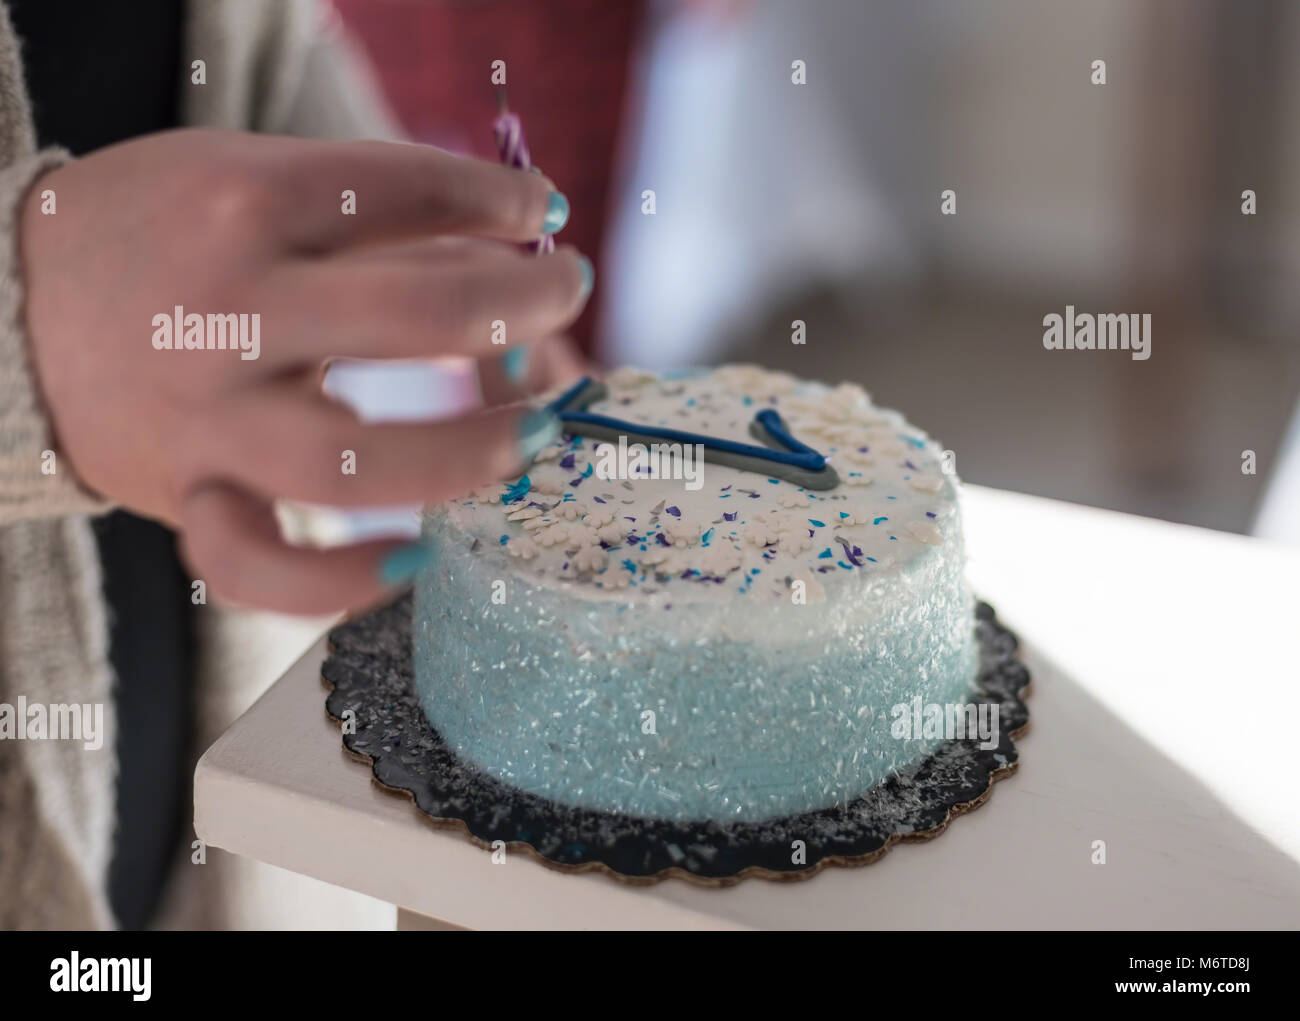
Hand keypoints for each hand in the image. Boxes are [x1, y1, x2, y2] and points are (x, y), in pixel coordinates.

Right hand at [20, 128, 590, 613]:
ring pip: (356, 461)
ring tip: (535, 433)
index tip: (542, 206)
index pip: (408, 189)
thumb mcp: (250, 183)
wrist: (12, 304)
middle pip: (416, 316)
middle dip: (522, 302)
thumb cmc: (161, 235)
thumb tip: (515, 249)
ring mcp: (206, 418)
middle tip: (568, 290)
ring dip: (470, 451)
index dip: (500, 198)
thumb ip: (377, 215)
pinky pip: (263, 566)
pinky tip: (417, 557)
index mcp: (246, 206)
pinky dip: (344, 580)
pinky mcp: (187, 496)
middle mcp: (226, 312)